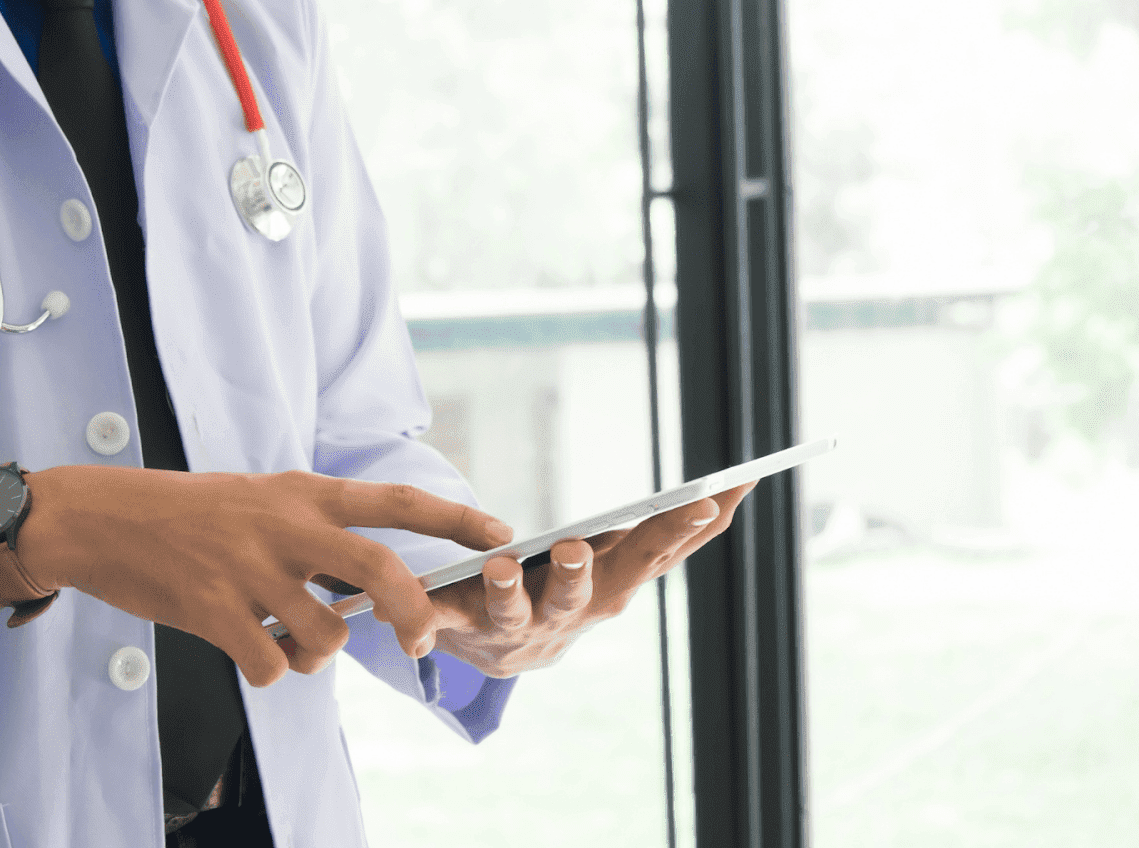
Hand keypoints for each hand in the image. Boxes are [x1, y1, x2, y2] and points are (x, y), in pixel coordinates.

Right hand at [18, 467, 513, 686]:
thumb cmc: (191, 513)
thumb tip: (371, 585)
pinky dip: (268, 671)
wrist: (104, 518)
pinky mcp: (213, 610)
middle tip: (422, 641)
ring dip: (315, 654)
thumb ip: (318, 529)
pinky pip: (269, 666)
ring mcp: (251, 569)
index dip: (455, 519)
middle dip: (413, 612)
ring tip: (286, 640)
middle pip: (379, 570)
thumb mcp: (263, 497)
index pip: (397, 500)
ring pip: (324, 635)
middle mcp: (287, 527)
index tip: (502, 534)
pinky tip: (247, 651)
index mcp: (305, 494)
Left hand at [427, 482, 755, 676]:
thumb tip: (732, 488)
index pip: (657, 554)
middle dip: (584, 572)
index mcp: (613, 587)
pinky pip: (438, 622)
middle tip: (577, 548)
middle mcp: (571, 614)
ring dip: (509, 591)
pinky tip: (406, 617)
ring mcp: (517, 627)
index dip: (684, 530)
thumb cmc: (561, 586)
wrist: (498, 650)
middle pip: (586, 593)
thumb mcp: (615, 560)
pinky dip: (421, 618)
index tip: (711, 499)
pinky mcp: (461, 629)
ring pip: (516, 611)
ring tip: (500, 567)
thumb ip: (661, 531)